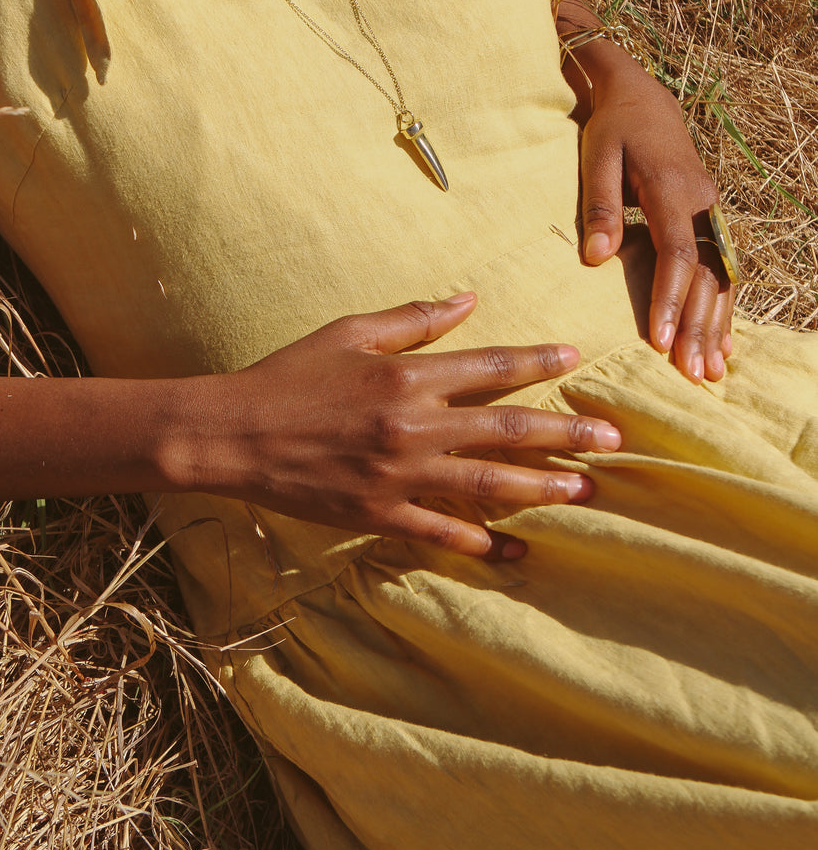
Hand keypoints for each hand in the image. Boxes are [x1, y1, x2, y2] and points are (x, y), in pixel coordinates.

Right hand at [202, 294, 620, 557]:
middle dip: (567, 435)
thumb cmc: (291, 374)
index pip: (491, 367)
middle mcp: (414, 427)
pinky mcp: (381, 514)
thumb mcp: (349, 332)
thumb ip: (414, 318)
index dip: (539, 364)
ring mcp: (399, 476)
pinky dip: (482, 544)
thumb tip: (469, 298)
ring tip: (585, 491)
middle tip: (615, 440)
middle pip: (507, 431)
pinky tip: (518, 551)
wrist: (234, 435)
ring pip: (488, 486)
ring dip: (542, 489)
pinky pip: (443, 532)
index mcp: (407, 376)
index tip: (578, 360)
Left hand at [577, 55, 732, 382]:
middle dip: (699, 327)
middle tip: (691, 374)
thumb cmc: (613, 128)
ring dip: (715, 325)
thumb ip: (600, 207)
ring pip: (721, 277)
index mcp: (674, 190)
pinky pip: (722, 268)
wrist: (642, 97)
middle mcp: (703, 204)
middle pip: (707, 275)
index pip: (678, 255)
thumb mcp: (598, 157)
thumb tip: (597, 259)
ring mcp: (712, 211)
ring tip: (710, 372)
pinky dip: (723, 307)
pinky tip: (723, 343)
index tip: (661, 341)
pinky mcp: (710, 218)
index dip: (670, 299)